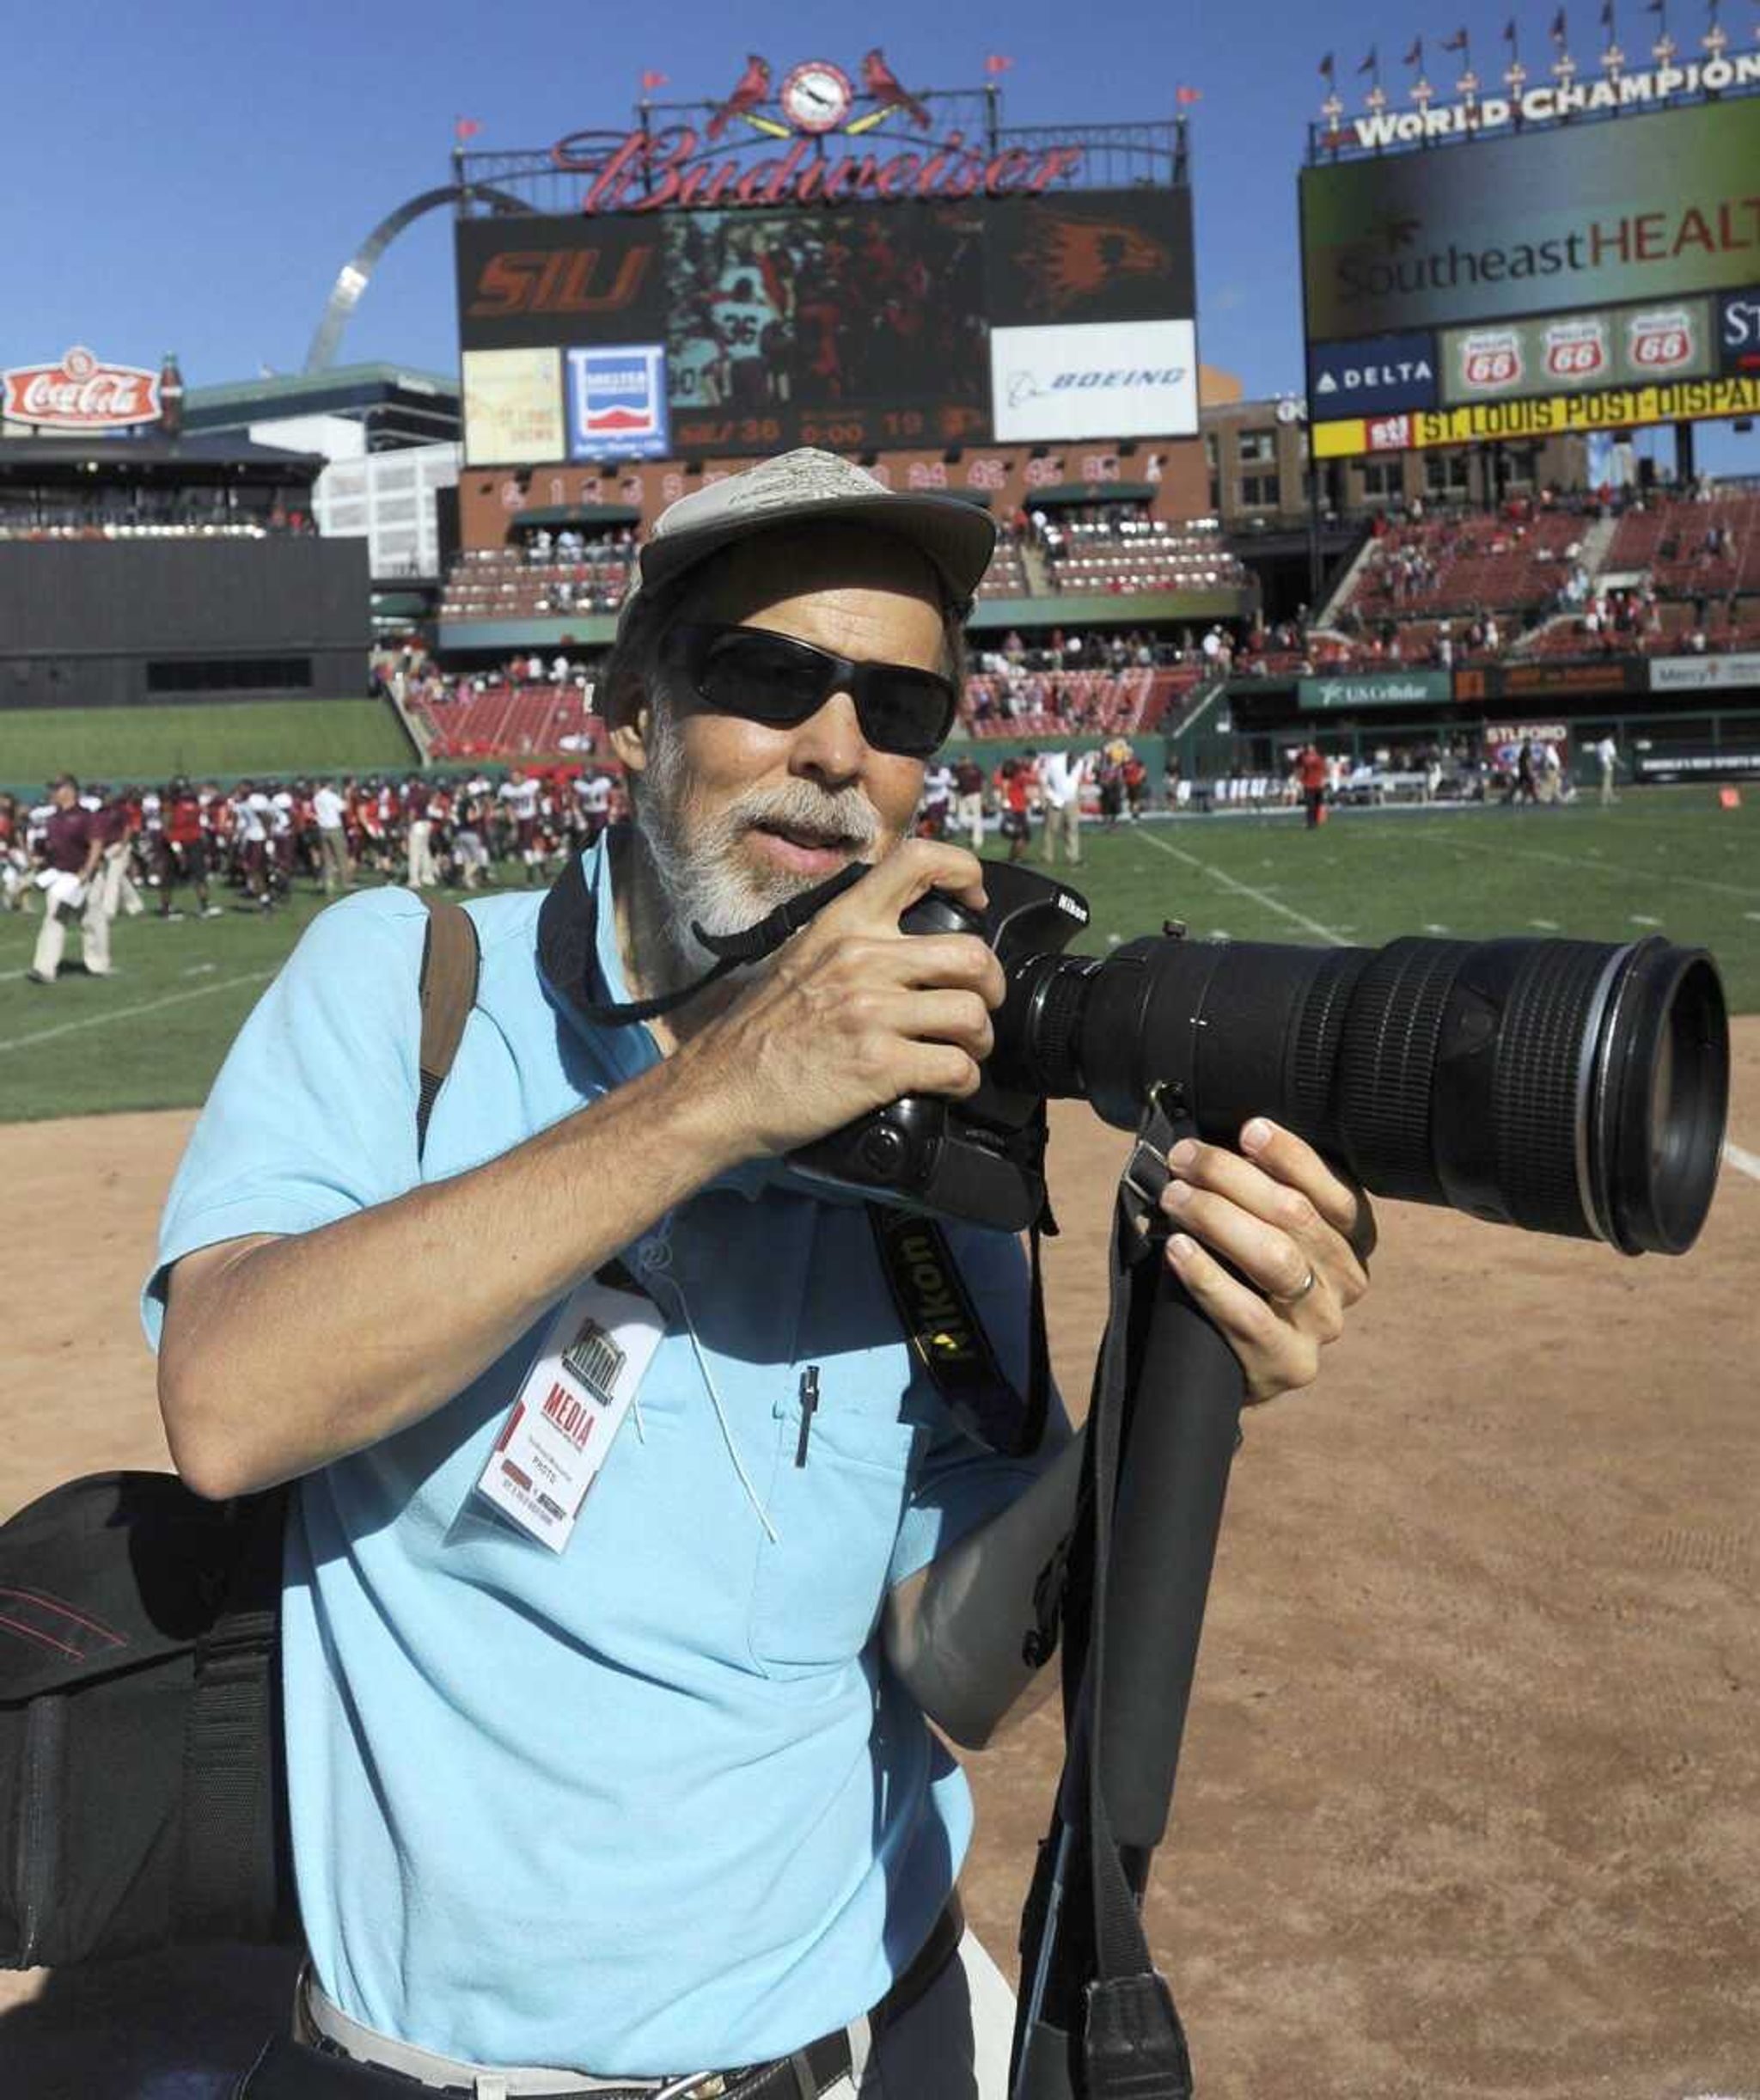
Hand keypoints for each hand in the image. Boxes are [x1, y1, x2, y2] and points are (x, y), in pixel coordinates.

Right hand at [682, 839, 1006, 1159]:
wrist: (719, 1090)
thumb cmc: (756, 1034)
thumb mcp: (798, 958)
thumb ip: (848, 942)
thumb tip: (902, 943)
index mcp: (843, 924)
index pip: (917, 861)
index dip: (963, 870)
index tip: (976, 898)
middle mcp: (861, 959)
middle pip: (971, 954)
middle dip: (991, 986)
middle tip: (981, 1004)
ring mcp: (871, 1012)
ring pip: (973, 1014)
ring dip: (981, 1040)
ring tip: (965, 1050)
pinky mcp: (879, 1065)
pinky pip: (957, 1068)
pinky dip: (965, 1081)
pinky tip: (948, 1085)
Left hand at [1159, 1118, 1373, 1406]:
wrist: (1235, 1362)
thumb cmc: (1246, 1275)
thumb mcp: (1267, 1228)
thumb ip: (1260, 1190)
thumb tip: (1215, 1139)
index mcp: (1354, 1238)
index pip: (1334, 1190)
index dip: (1291, 1156)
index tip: (1247, 1130)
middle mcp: (1348, 1280)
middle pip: (1296, 1217)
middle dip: (1233, 1178)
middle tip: (1184, 1158)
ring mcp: (1322, 1325)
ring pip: (1276, 1260)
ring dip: (1218, 1219)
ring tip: (1174, 1197)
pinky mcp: (1289, 1362)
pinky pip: (1247, 1315)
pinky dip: (1208, 1277)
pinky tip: (1177, 1250)